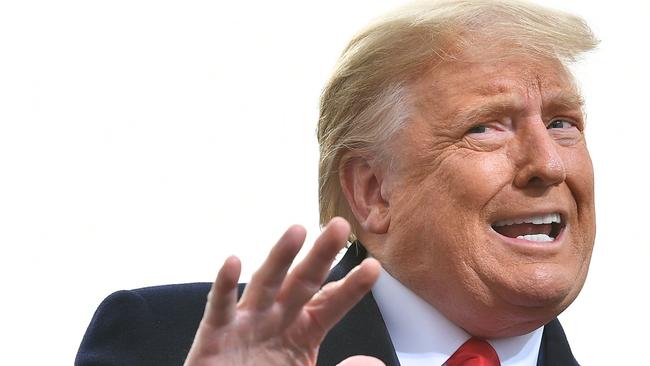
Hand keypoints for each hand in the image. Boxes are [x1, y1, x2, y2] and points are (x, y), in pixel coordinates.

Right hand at [184, 217, 383, 365]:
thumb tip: (370, 361)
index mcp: (303, 331)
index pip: (331, 303)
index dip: (351, 286)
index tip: (373, 267)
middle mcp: (277, 319)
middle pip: (303, 282)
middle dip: (321, 255)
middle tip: (340, 226)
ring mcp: (246, 323)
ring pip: (266, 284)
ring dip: (280, 257)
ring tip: (297, 230)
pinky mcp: (215, 334)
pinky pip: (221, 308)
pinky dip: (224, 286)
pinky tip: (233, 262)